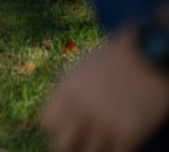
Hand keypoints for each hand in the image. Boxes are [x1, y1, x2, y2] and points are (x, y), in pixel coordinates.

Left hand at [42, 26, 168, 151]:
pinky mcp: (128, 133)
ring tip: (104, 144)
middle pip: (63, 145)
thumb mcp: (82, 70)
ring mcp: (104, 123)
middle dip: (72, 145)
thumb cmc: (116, 61)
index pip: (48, 124)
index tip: (69, 131)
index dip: (57, 130)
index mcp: (67, 92)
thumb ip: (68, 92)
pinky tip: (121, 146)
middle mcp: (81, 109)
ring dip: (95, 150)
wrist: (148, 54)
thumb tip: (61, 114)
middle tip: (84, 143)